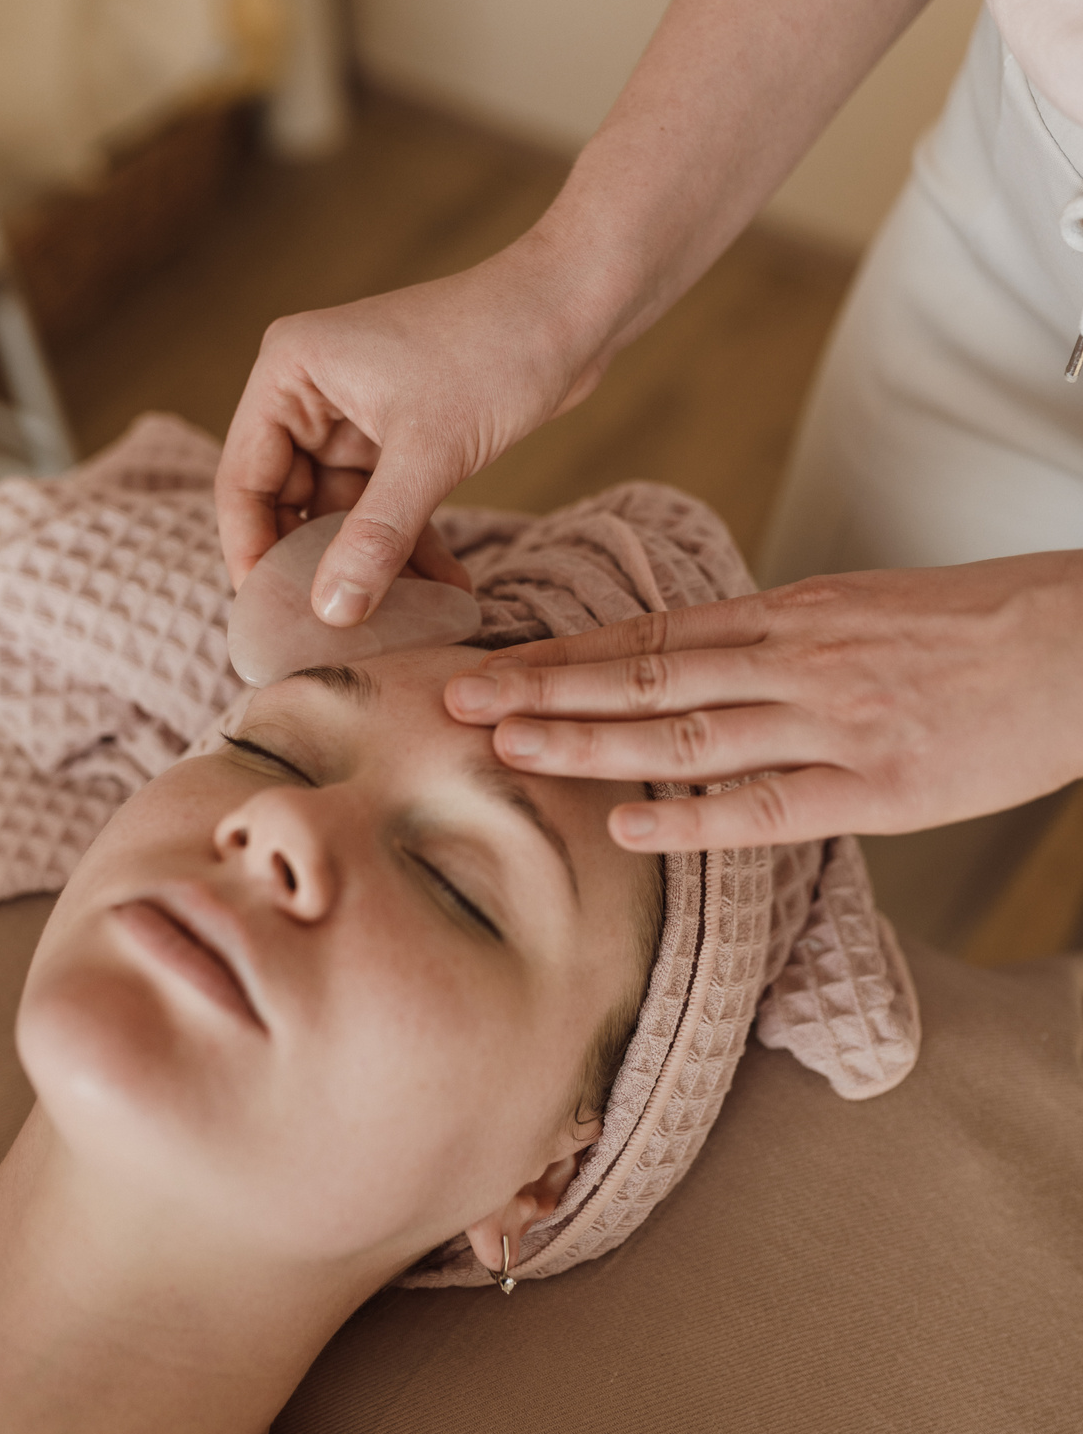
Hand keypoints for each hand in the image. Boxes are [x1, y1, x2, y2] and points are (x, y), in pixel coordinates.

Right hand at [214, 233, 610, 618]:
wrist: (575, 307)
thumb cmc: (496, 349)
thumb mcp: (430, 452)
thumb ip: (376, 536)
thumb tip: (331, 612)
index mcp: (289, 372)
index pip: (243, 480)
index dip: (250, 553)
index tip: (271, 619)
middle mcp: (310, 391)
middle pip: (288, 503)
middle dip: (316, 569)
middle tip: (335, 634)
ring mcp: (356, 415)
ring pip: (343, 513)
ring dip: (372, 565)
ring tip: (404, 621)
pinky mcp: (402, 434)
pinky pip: (387, 506)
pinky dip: (410, 546)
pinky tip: (446, 591)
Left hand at [443, 554, 1082, 849]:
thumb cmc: (980, 627)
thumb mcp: (867, 610)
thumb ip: (783, 642)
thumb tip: (710, 668)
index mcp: (791, 616)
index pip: (652, 636)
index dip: (564, 654)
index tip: (491, 661)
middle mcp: (795, 660)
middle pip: (644, 676)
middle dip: (543, 689)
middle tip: (455, 700)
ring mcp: (834, 721)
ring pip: (687, 733)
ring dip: (590, 742)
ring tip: (507, 751)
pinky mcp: (880, 782)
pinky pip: (770, 802)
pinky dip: (693, 817)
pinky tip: (626, 823)